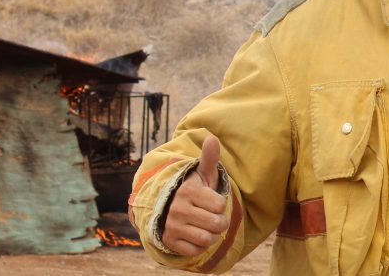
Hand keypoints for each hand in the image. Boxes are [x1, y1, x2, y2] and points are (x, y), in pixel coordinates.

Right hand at [162, 134, 229, 255]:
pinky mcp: (169, 241)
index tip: (211, 201)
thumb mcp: (202, 174)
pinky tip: (194, 236)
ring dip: (211, 235)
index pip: (221, 205)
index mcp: (188, 191)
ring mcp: (172, 226)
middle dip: (220, 222)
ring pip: (207, 239)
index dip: (220, 204)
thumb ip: (209, 158)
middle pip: (217, 224)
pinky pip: (195, 251)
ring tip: (205, 226)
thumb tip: (212, 137)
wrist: (168, 208)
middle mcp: (177, 208)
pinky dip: (199, 246)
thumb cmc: (193, 190)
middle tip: (212, 217)